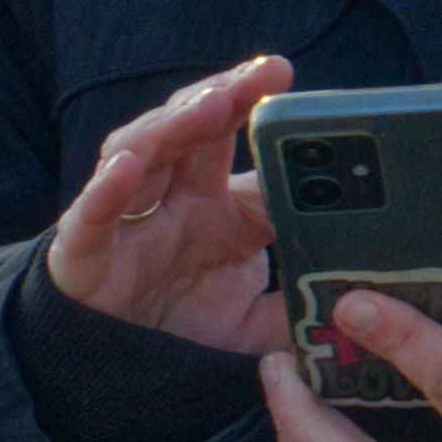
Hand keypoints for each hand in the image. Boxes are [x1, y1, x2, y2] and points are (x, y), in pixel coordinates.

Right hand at [49, 59, 293, 349]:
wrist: (122, 367)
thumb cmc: (186, 319)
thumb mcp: (258, 313)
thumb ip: (300, 301)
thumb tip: (358, 297)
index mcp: (208, 199)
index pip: (227, 134)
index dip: (248, 100)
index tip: (279, 74)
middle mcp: (166, 196)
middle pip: (187, 128)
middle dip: (223, 94)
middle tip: (262, 76)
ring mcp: (125, 220)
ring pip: (139, 153)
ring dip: (172, 125)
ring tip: (211, 105)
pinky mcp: (84, 256)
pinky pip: (90, 219)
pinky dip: (104, 192)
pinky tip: (125, 168)